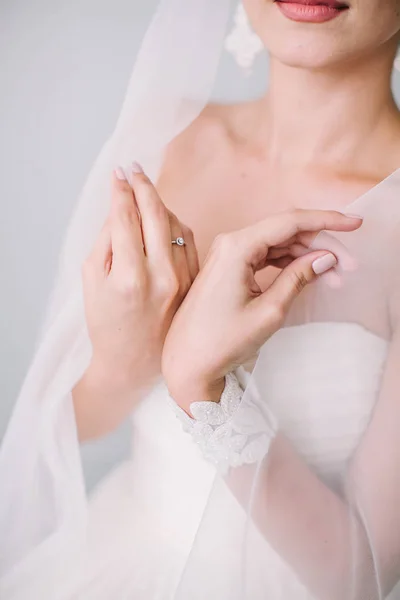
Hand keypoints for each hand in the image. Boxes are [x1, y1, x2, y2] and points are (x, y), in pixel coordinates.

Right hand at [81, 164, 197, 399]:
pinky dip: (176, 224)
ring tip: (145, 191)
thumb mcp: (92, 280)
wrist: (135, 361)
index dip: (121, 191)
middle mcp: (161, 276)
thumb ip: (106, 240)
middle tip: (134, 169)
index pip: (125, 218)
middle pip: (156, 214)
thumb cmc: (108, 323)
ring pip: (176, 224)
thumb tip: (119, 206)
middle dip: (143, 186)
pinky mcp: (195, 283)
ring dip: (160, 203)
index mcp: (129, 276)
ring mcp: (183, 280)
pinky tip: (164, 216)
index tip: (118, 173)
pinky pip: (189, 241)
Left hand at [162, 209, 361, 411]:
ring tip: (335, 277)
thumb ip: (298, 278)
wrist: (186, 362)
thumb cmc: (222, 341)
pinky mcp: (229, 268)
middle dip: (321, 244)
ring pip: (278, 243)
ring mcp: (228, 254)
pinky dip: (289, 263)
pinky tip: (309, 274)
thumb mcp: (268, 311)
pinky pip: (265, 256)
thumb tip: (326, 257)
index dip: (327, 220)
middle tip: (350, 267)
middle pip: (286, 231)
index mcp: (237, 247)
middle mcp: (231, 243)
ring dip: (307, 255)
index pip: (290, 221)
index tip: (356, 224)